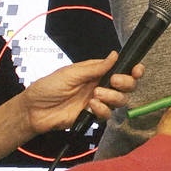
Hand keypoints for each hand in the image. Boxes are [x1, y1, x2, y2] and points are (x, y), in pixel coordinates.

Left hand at [20, 51, 143, 136]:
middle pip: (127, 85)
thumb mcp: (71, 73)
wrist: (33, 111)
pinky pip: (108, 114)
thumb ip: (95, 67)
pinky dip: (102, 110)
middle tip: (114, 81)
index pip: (121, 69)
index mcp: (96, 72)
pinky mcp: (92, 116)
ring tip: (95, 95)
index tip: (136, 69)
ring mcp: (98, 101)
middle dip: (126, 82)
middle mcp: (100, 85)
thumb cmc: (47, 88)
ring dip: (112, 97)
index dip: (133, 69)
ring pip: (120, 100)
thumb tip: (115, 55)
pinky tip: (91, 106)